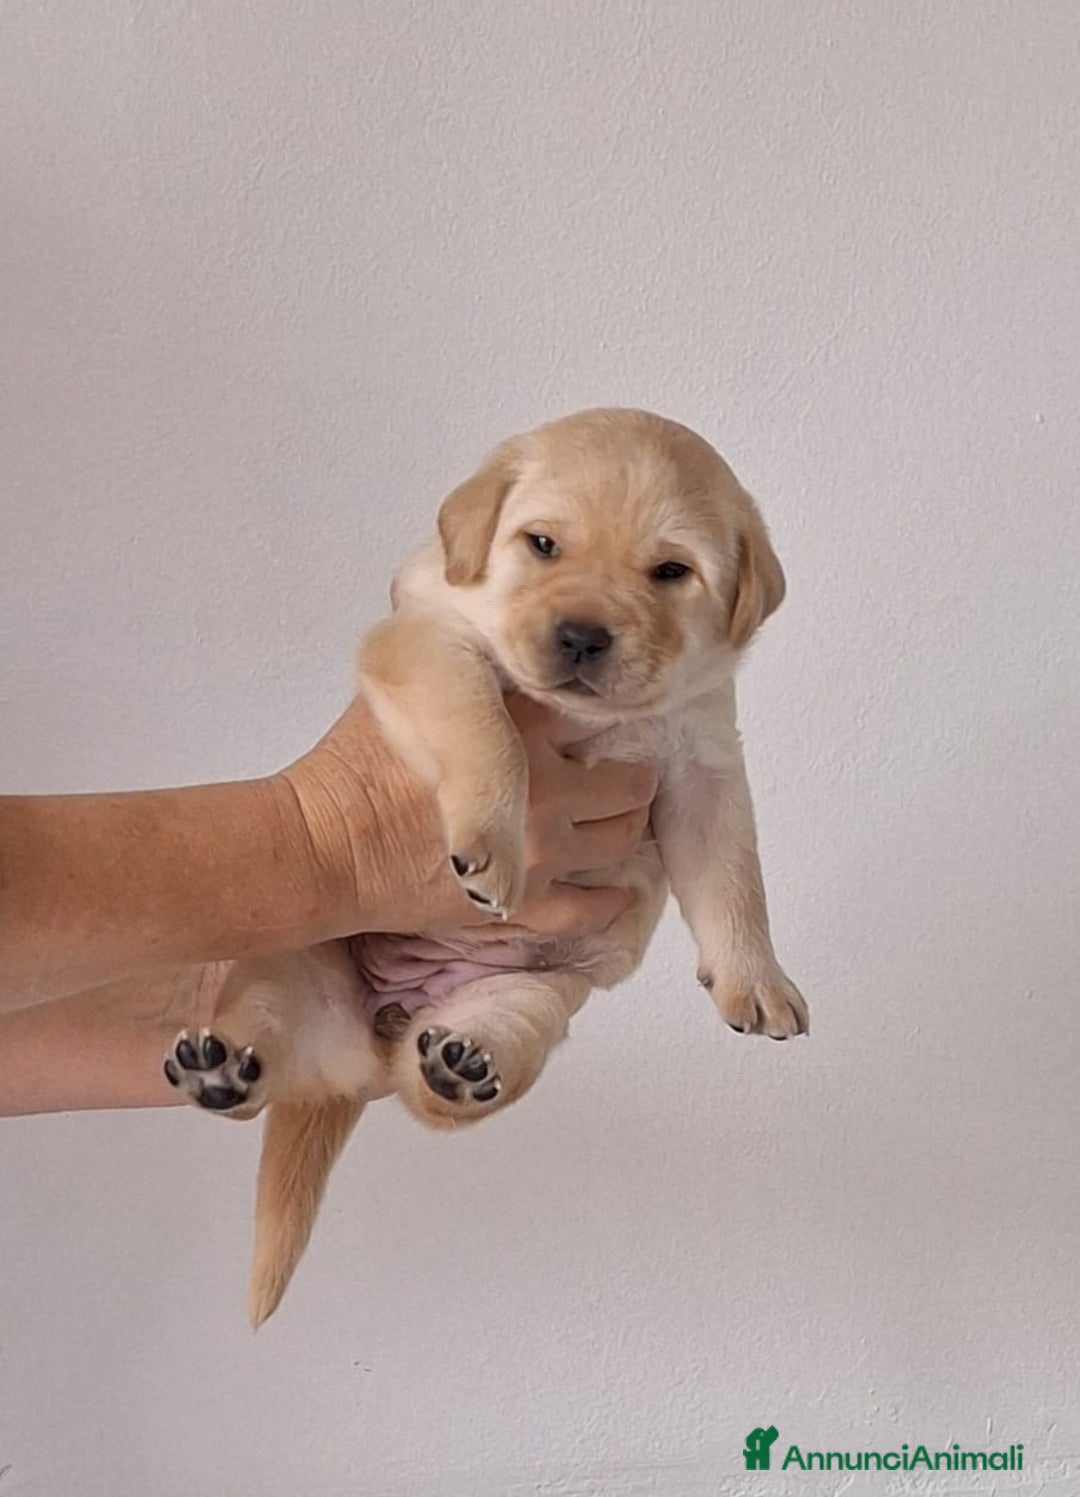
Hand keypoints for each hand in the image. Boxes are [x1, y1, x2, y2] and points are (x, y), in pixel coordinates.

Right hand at [280, 694, 656, 939]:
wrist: (326, 844)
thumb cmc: (355, 765)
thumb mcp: (411, 689)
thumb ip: (465, 672)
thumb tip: (484, 643)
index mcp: (522, 728)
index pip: (599, 712)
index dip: (606, 714)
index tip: (604, 721)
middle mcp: (546, 790)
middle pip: (629, 782)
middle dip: (631, 778)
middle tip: (624, 776)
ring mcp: (540, 853)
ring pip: (621, 841)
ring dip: (626, 830)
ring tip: (617, 822)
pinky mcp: (522, 903)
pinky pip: (591, 910)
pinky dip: (609, 901)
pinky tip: (612, 891)